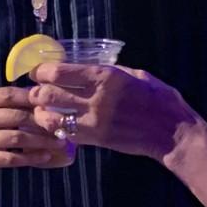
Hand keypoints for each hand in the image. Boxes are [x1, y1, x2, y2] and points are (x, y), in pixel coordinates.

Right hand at [0, 87, 73, 175]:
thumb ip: (7, 101)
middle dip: (42, 121)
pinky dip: (30, 158)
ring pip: (17, 138)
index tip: (51, 101)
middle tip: (61, 124)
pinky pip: (12, 159)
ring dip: (41, 140)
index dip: (31, 97)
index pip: (9, 95)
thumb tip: (41, 95)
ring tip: (59, 141)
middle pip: (17, 117)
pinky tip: (45, 157)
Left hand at [27, 63, 196, 159]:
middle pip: (48, 95)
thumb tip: (87, 67)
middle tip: (35, 90)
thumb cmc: (158, 98)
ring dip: (42, 112)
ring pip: (52, 118)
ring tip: (41, 109)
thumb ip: (110, 72)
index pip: (58, 72)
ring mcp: (94, 122)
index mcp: (105, 77)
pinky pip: (66, 134)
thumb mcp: (135, 74)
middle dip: (36, 92)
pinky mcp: (96, 140)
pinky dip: (56, 129)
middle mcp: (95, 99)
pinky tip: (56, 124)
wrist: (171, 131)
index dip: (41, 71)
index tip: (38, 71)